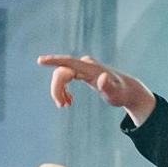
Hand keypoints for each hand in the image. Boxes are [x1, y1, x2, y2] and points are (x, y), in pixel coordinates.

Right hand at [36, 54, 156, 119]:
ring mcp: (82, 67)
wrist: (127, 90)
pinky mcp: (81, 72)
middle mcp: (85, 64)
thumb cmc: (122, 93)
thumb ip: (109, 87)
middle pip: (61, 73)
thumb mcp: (116, 94)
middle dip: (57, 89)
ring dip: (59, 91)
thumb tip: (102, 78)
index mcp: (91, 68)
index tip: (40, 60)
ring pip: (61, 76)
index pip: (69, 62)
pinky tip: (69, 102)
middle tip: (62, 106)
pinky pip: (65, 78)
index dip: (54, 61)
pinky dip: (63, 90)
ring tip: (65, 105)